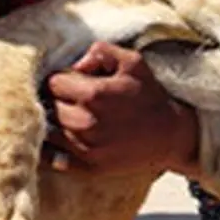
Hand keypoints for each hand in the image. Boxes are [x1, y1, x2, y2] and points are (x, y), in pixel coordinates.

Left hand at [43, 41, 197, 176]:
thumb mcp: (132, 61)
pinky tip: (59, 140)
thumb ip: (100, 52)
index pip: (52, 83)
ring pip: (48, 131)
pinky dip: (50, 149)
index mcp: (93, 94)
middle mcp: (85, 122)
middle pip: (48, 107)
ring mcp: (86, 148)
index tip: (68, 82)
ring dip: (54, 123)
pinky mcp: (89, 167)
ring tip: (70, 117)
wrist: (171, 134)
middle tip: (69, 100)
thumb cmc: (150, 94)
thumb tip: (74, 65)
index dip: (59, 80)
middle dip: (55, 100)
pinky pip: (52, 158)